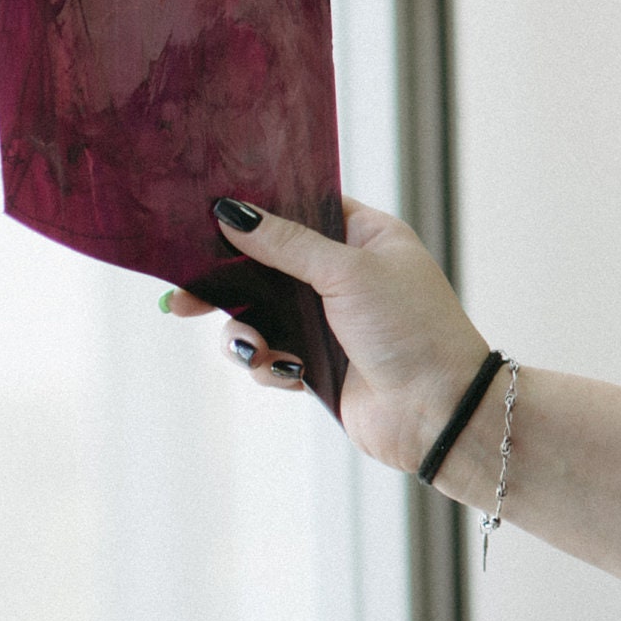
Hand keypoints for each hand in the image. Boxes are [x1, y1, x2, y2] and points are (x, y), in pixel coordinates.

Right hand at [165, 195, 490, 476]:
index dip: (257, 211)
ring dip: (246, 332)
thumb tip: (232, 212)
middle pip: (267, 265)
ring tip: (250, 347)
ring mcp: (331, 322)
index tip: (205, 214)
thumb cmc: (412, 329)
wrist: (439, 412)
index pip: (301, 208)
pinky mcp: (319, 365)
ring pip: (260, 315)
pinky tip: (288, 373)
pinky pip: (271, 356)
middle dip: (226, 283)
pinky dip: (269, 365)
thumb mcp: (347, 272)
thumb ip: (286, 243)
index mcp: (365, 237)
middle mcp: (346, 275)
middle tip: (181, 298)